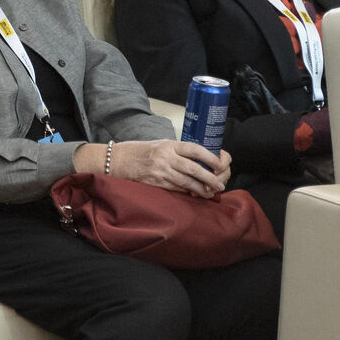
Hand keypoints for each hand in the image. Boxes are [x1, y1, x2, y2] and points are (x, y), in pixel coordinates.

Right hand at [98, 139, 230, 197]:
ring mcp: (161, 171)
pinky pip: (175, 189)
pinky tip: (194, 195)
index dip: (209, 157)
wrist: (119, 160)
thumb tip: (198, 160)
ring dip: (200, 189)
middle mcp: (166, 158)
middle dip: (209, 178)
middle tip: (220, 184)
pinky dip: (187, 192)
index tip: (220, 164)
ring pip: (186, 182)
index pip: (195, 149)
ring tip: (210, 193)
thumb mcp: (161, 145)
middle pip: (193, 169)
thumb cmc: (141, 151)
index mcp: (169, 145)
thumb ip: (177, 151)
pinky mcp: (155, 183)